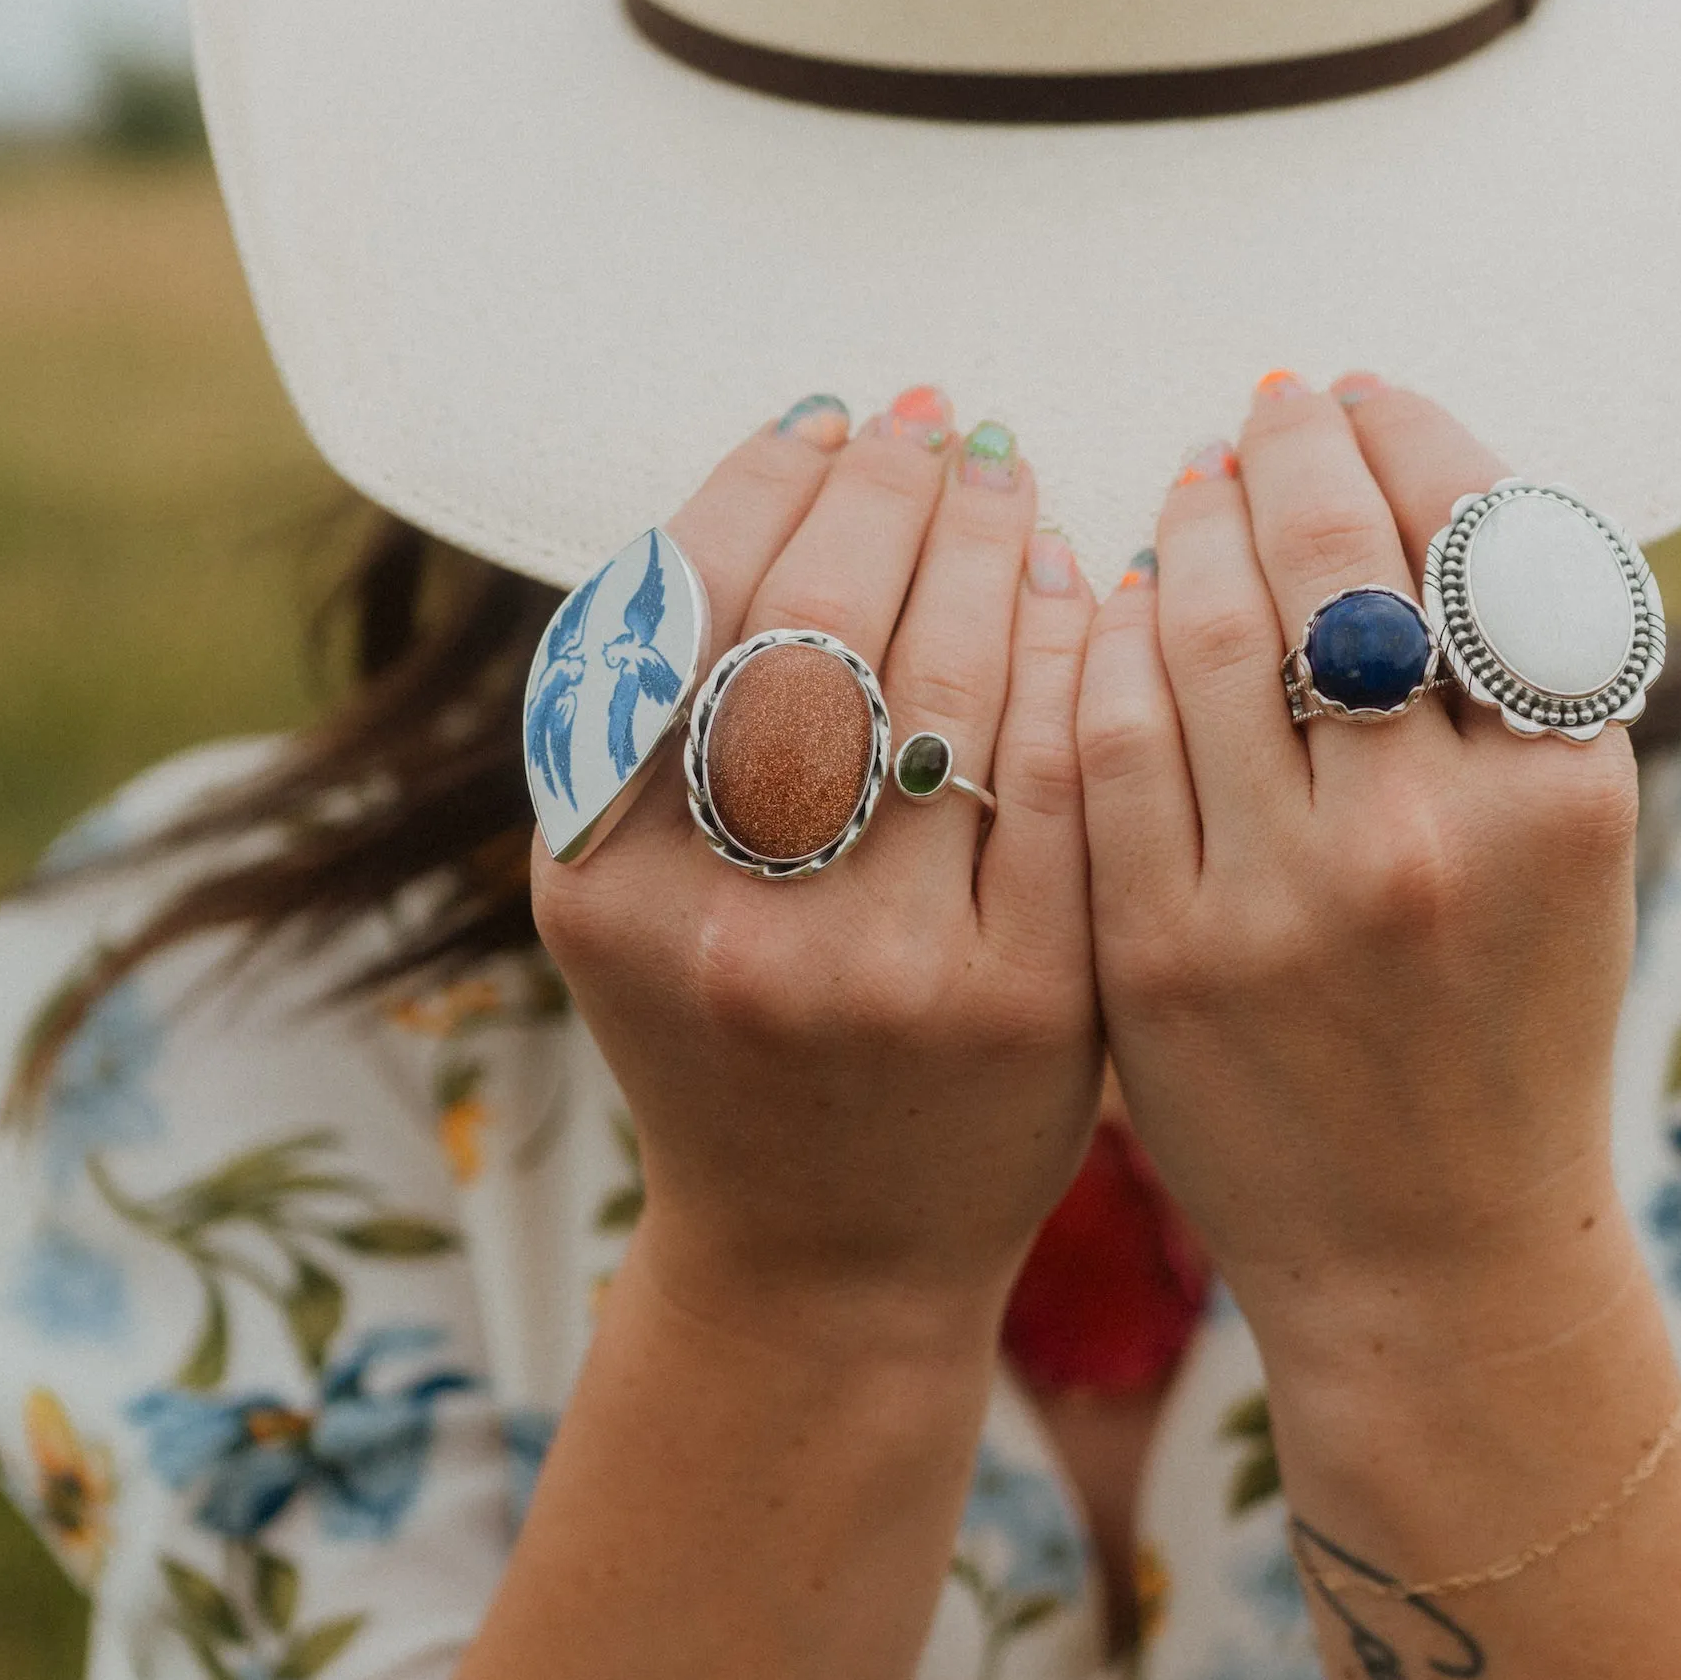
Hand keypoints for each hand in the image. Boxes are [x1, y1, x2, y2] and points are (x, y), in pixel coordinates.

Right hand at [534, 397, 1100, 1333]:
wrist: (825, 1258)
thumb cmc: (733, 1036)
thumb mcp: (635, 893)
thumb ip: (671, 716)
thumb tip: (790, 467)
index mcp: (599, 878)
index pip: (682, 610)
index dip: (763, 487)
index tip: (827, 421)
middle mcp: (727, 925)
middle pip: (819, 630)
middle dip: (889, 496)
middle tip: (940, 429)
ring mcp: (882, 970)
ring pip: (952, 688)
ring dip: (991, 551)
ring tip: (1008, 484)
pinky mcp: (1025, 1001)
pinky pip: (1059, 778)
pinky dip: (1072, 663)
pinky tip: (1081, 599)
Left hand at [1077, 375, 1639, 1367]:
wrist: (1432, 1254)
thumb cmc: (1500, 1025)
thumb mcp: (1564, 848)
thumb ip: (1501, 682)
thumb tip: (1397, 474)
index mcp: (1563, 790)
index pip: (1474, 538)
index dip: (1401, 439)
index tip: (1356, 397)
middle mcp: (1434, 833)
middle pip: (1330, 564)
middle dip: (1282, 457)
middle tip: (1258, 415)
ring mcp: (1287, 898)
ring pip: (1199, 630)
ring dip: (1182, 532)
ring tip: (1187, 496)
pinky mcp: (1161, 954)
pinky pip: (1103, 741)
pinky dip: (1102, 649)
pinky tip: (1114, 615)